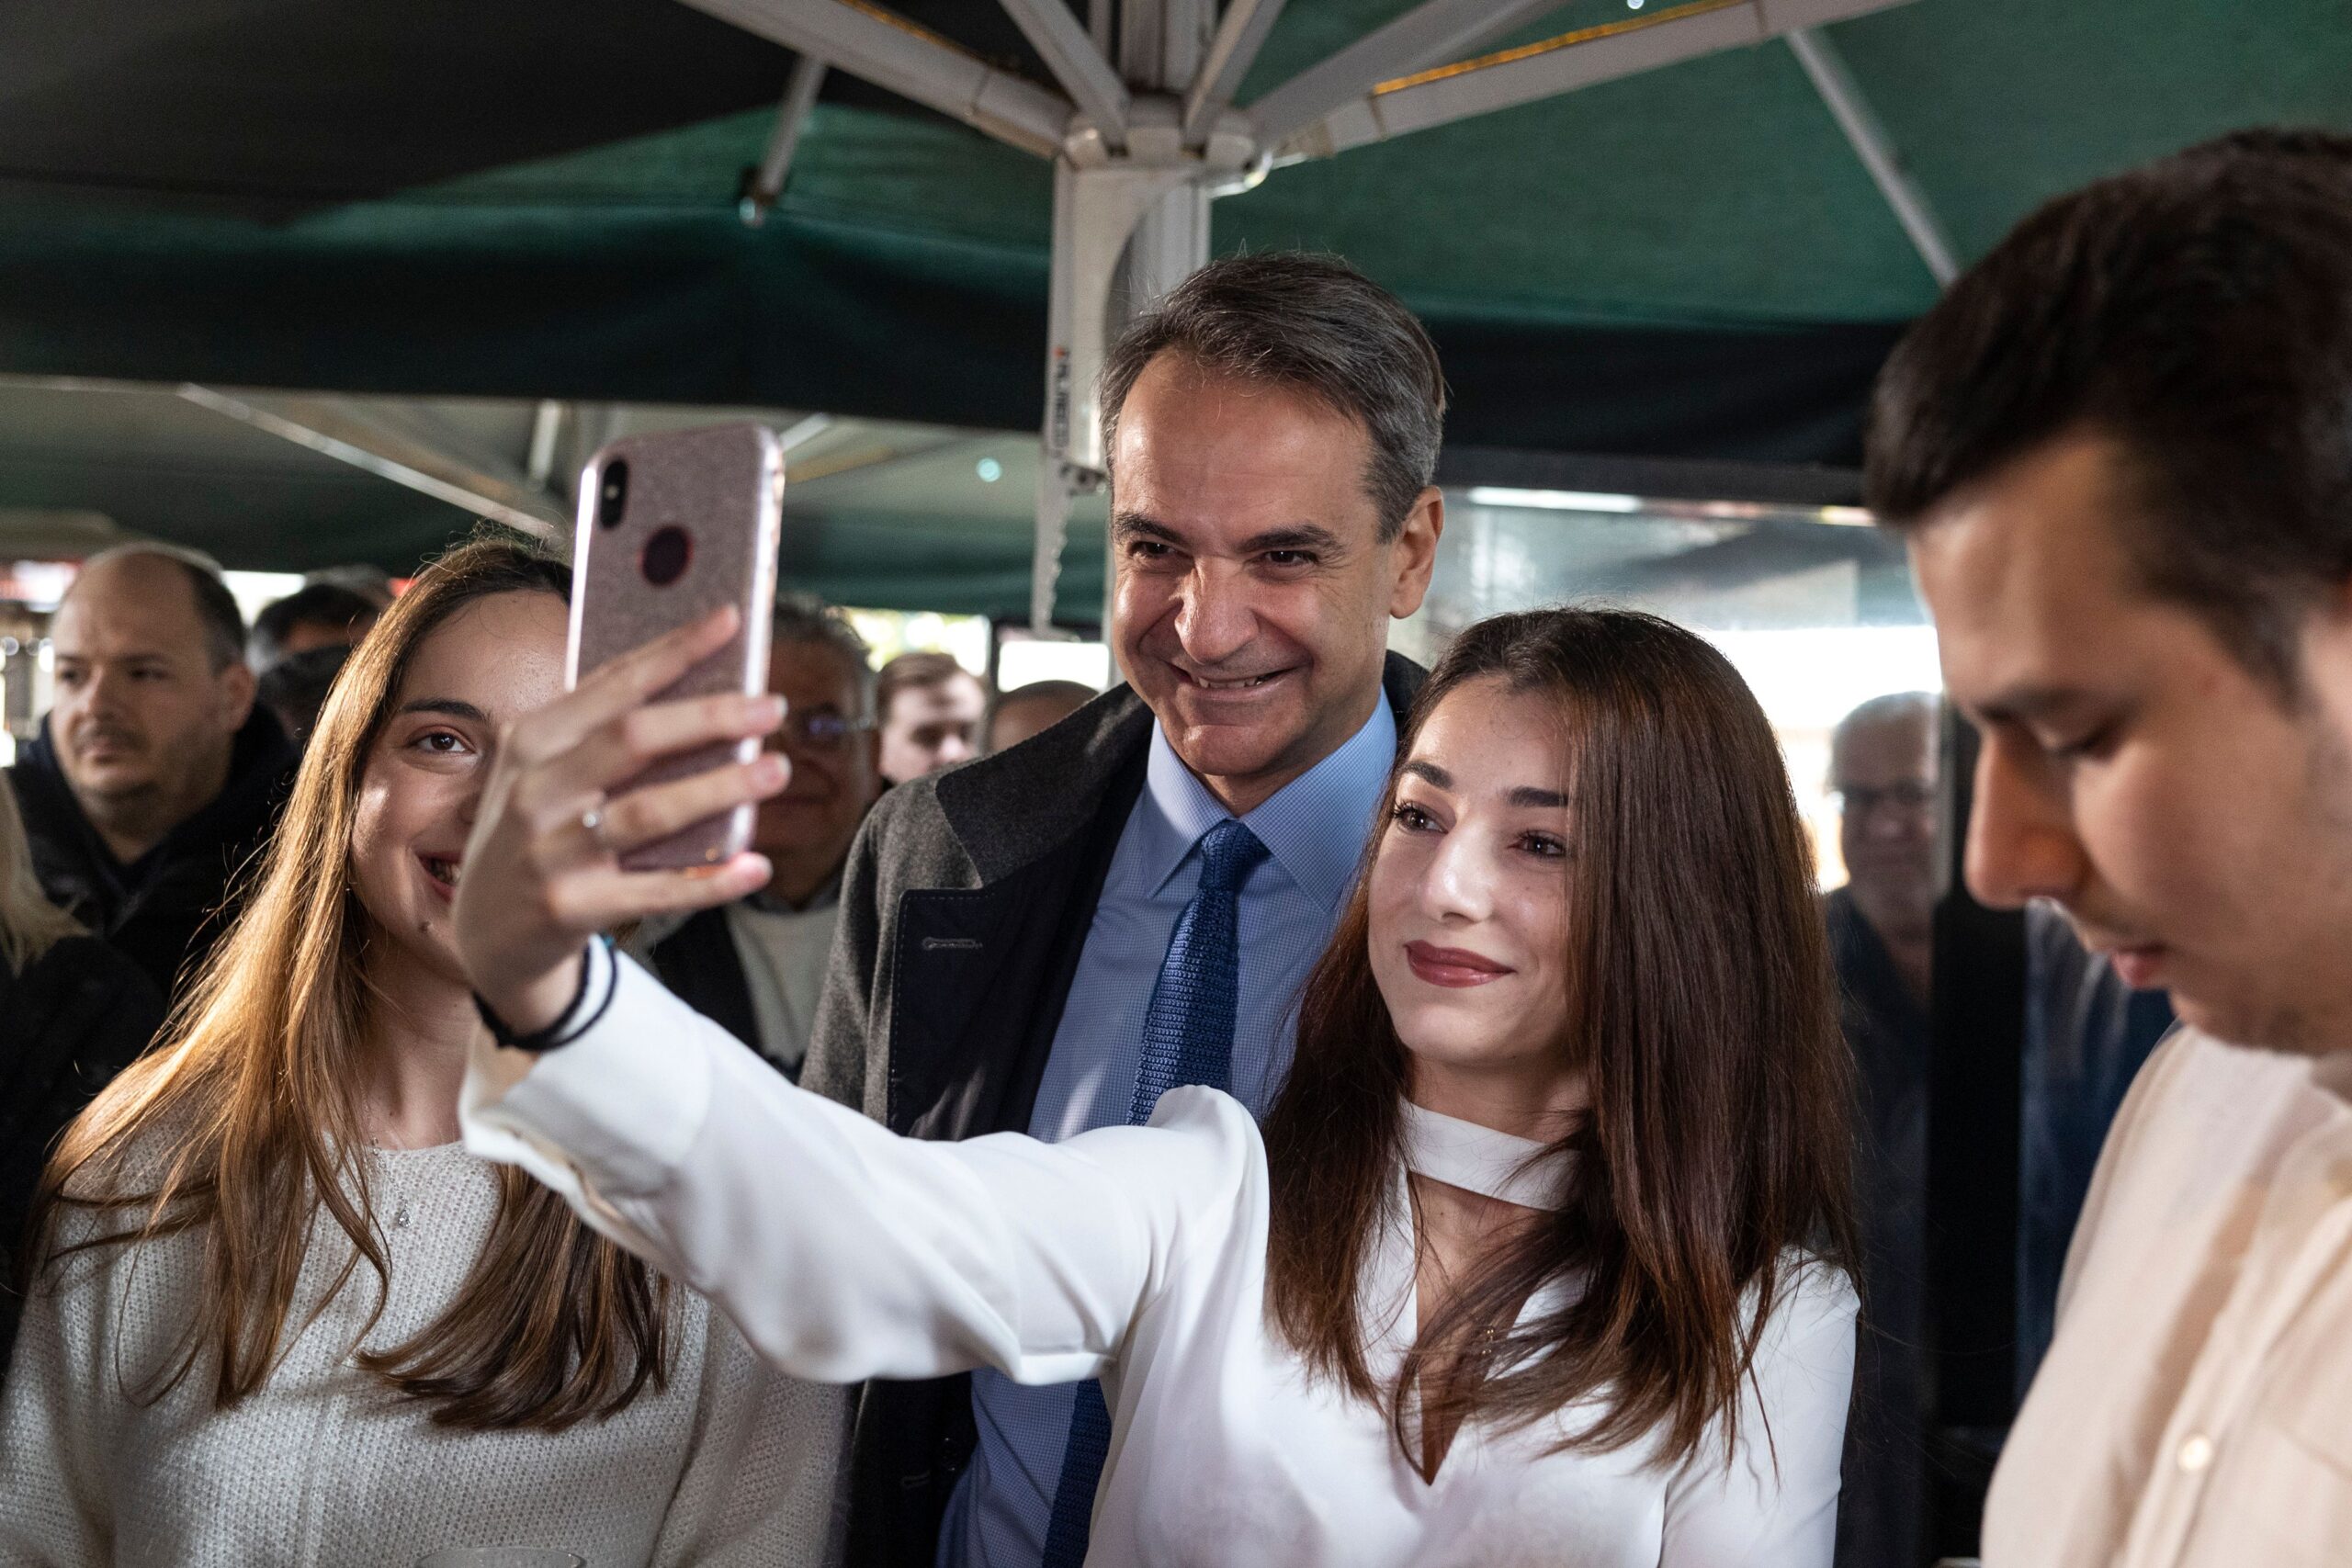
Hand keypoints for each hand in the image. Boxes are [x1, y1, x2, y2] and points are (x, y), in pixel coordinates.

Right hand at [454, 605, 787, 1032]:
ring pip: (649, 811)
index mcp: (534, 740)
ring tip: (777, 770)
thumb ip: (603, 731)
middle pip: (634, 738)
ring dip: (720, 789)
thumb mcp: (546, 772)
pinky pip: (655, 892)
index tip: (731, 619)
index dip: (675, 649)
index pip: (613, 683)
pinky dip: (711, 881)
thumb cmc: (538, 832)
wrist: (487, 933)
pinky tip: (756, 867)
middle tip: (773, 707)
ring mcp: (549, 852)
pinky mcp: (570, 908)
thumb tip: (703, 685)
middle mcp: (535, 790)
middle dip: (709, 717)